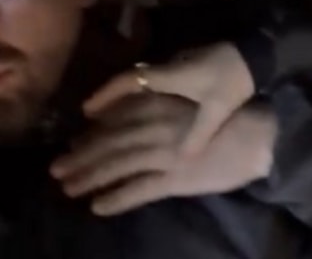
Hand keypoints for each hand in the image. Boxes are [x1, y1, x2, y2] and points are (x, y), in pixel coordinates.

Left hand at [53, 93, 275, 215]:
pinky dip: (117, 199)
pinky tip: (98, 207)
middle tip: (55, 169)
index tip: (71, 146)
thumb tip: (120, 117)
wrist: (255, 135)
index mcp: (154, 106)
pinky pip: (139, 190)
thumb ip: (152, 108)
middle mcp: (152, 129)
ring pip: (116, 166)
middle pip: (107, 145)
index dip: (88, 137)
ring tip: (68, 188)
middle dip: (79, 158)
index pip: (112, 123)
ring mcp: (163, 154)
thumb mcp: (180, 103)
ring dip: (89, 178)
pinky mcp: (175, 178)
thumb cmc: (220, 115)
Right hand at [83, 42, 255, 155]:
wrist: (255, 55)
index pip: (128, 82)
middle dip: (108, 98)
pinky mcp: (184, 67)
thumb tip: (182, 159)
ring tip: (109, 116)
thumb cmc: (234, 80)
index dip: (105, 96)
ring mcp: (175, 66)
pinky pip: (153, 81)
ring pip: (140, 81)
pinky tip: (139, 110)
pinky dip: (141, 95)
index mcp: (169, 75)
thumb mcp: (217, 109)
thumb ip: (199, 133)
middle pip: (128, 80)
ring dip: (123, 96)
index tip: (86, 110)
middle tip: (90, 117)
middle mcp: (166, 67)